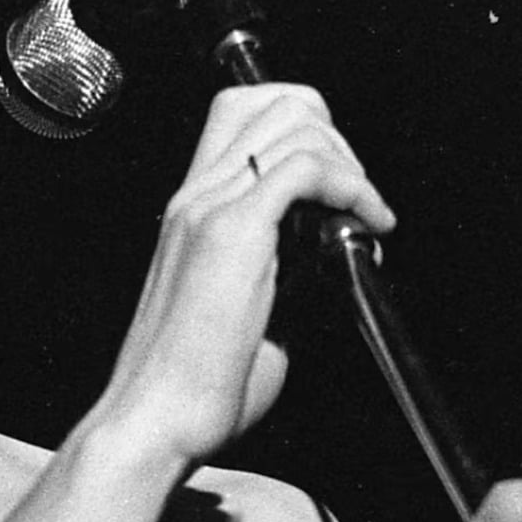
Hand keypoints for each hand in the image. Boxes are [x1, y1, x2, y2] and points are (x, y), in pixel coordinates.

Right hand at [84, 83, 395, 466]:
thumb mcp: (244, 310)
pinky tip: (367, 226)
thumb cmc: (193, 385)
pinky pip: (305, 168)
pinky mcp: (232, 234)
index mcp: (189, 210)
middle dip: (338, 137)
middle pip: (273, 101)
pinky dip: (352, 187)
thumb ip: (279, 270)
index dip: (305, 128)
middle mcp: (193, 197)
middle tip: (357, 199)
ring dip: (348, 161)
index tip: (338, 184)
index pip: (241, 114)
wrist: (153, 420)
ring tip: (365, 214)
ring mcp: (208, 210)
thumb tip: (333, 258)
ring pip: (293, 123)